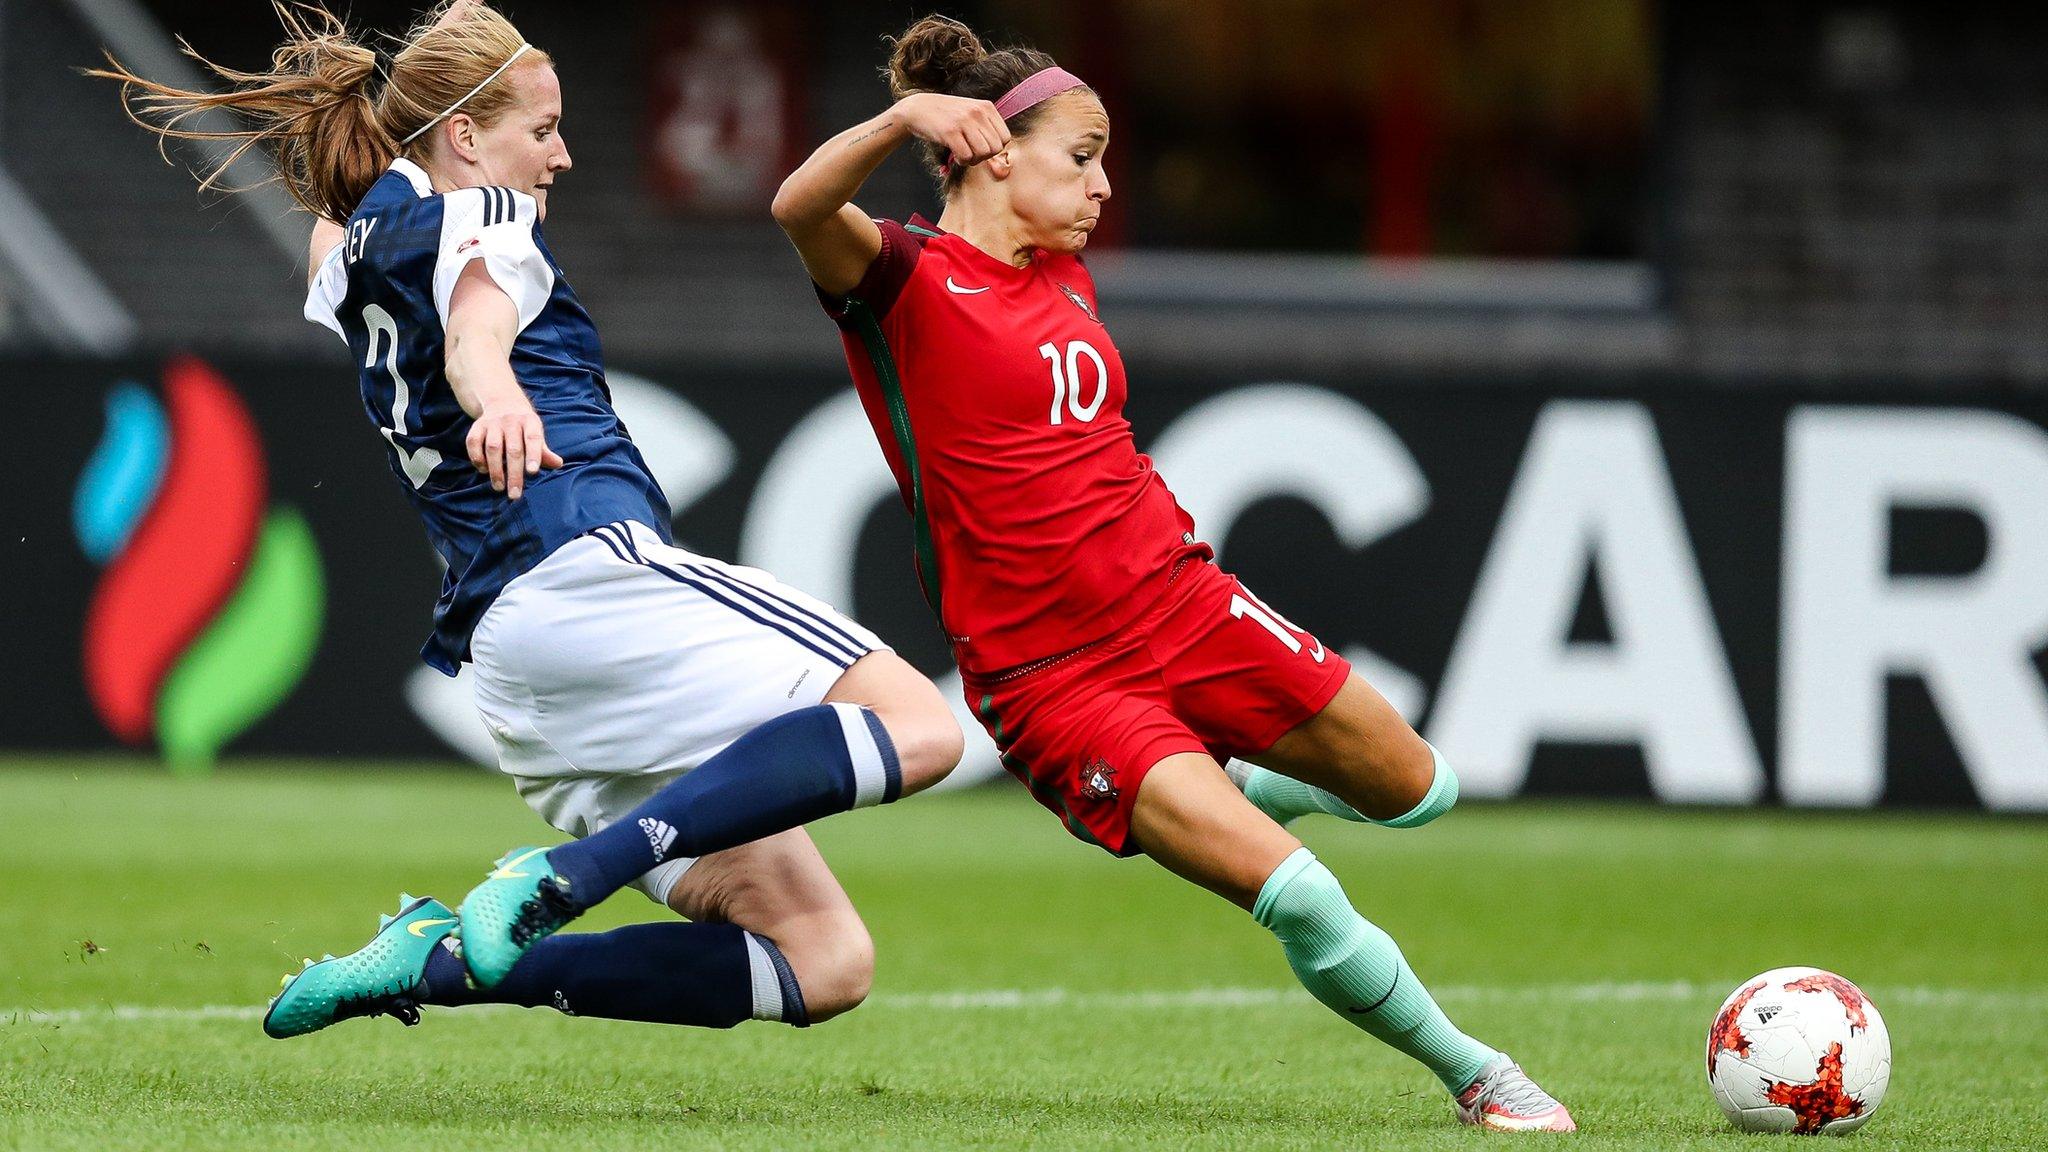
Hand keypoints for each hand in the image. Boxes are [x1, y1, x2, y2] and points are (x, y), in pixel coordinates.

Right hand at [466, 400, 563, 499]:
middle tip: (514, 494)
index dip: (534, 455)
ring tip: (499, 487)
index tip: (532, 472)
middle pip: (513, 449)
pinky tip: (484, 471)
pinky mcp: (477, 426)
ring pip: (492, 447)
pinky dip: (477, 458)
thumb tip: (558, 464)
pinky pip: (473, 443)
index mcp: (530, 422)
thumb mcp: (536, 434)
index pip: (533, 439)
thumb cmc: (523, 426)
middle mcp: (511, 420)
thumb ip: (544, 452)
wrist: (502, 402)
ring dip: (495, 470)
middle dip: (514, 473)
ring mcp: (493, 422)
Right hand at [893, 92, 1009, 168]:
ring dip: (973, 160)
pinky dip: (962, 161)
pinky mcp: (950, 132)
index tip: (980, 147)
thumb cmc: (946, 116)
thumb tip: (1000, 154)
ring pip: (983, 153)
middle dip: (984, 157)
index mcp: (986, 107)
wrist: (917, 108)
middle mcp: (977, 112)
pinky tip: (955, 155)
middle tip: (971, 153)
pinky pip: (966, 156)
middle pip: (996, 148)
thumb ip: (987, 127)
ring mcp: (964, 121)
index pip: (1005, 138)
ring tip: (963, 154)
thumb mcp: (971, 113)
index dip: (994, 148)